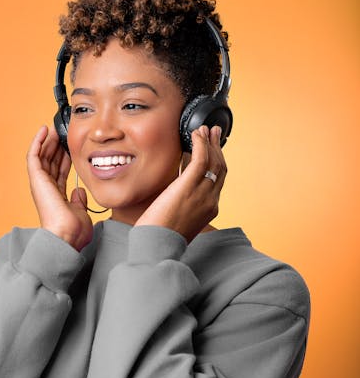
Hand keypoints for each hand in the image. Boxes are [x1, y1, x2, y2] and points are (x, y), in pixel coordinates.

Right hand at [26, 125, 93, 251]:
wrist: (67, 236)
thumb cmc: (74, 231)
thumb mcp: (81, 212)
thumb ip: (78, 200)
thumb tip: (79, 190)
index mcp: (57, 196)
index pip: (59, 172)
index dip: (64, 158)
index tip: (71, 147)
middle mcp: (47, 189)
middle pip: (50, 162)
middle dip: (56, 146)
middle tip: (63, 132)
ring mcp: (40, 183)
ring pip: (42, 156)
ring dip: (48, 141)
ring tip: (54, 128)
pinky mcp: (36, 179)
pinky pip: (34, 155)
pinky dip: (38, 142)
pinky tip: (44, 130)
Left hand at [135, 125, 226, 242]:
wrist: (157, 246)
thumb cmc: (160, 237)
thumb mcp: (177, 220)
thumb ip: (182, 205)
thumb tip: (175, 194)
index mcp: (209, 209)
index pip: (216, 180)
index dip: (216, 162)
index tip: (211, 149)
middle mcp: (210, 200)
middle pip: (220, 168)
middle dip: (217, 148)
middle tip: (213, 133)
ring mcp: (202, 193)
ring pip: (213, 161)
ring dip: (209, 142)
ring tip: (204, 130)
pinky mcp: (189, 185)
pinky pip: (201, 158)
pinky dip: (201, 144)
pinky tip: (196, 135)